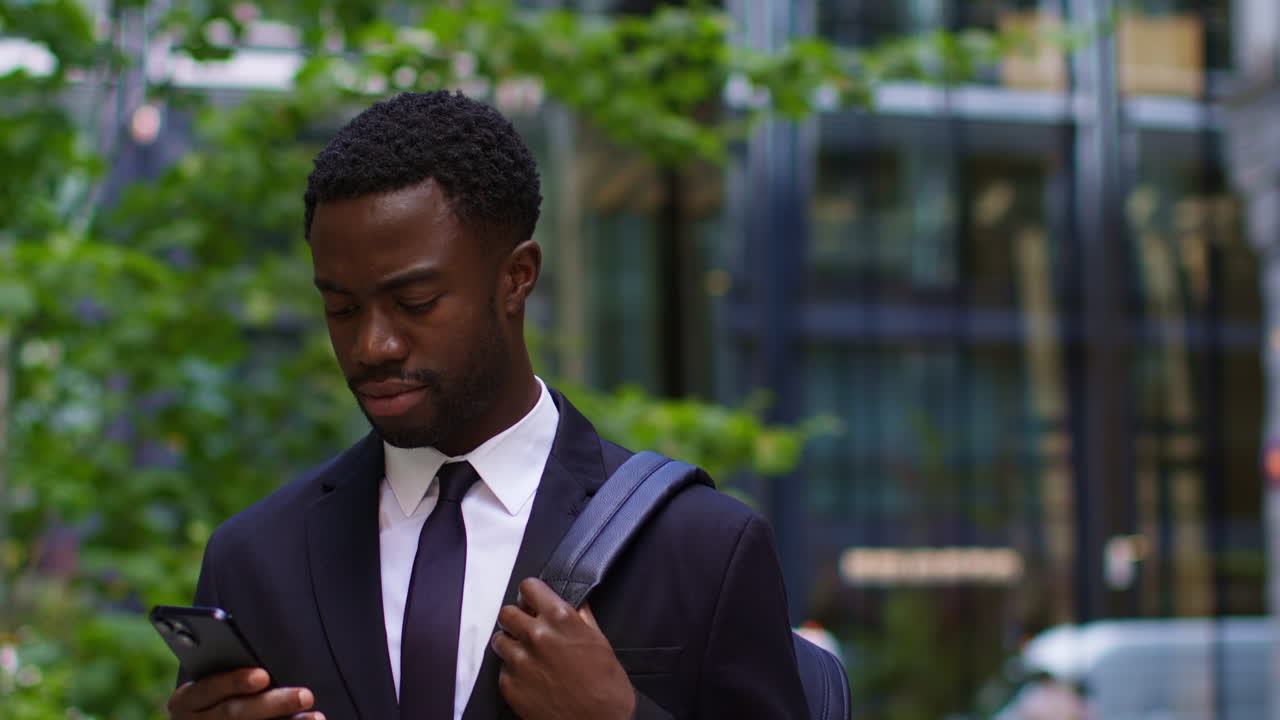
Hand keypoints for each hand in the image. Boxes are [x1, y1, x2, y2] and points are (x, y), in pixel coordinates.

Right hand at [167, 667, 323, 719]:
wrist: (207, 719)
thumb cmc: (220, 693)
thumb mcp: (215, 683)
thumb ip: (233, 675)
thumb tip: (267, 667)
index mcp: (186, 700)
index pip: (209, 688)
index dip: (235, 681)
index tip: (263, 676)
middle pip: (234, 714)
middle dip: (273, 704)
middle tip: (305, 695)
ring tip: (316, 717)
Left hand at [492, 578, 635, 719]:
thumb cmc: (606, 689)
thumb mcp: (600, 643)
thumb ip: (581, 618)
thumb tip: (575, 604)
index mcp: (560, 619)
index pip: (528, 587)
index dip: (531, 595)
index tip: (532, 602)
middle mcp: (536, 636)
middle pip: (507, 612)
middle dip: (517, 619)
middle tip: (528, 630)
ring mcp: (520, 661)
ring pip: (499, 639)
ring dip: (511, 644)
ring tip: (528, 656)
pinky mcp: (509, 685)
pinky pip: (502, 668)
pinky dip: (513, 671)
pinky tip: (531, 678)